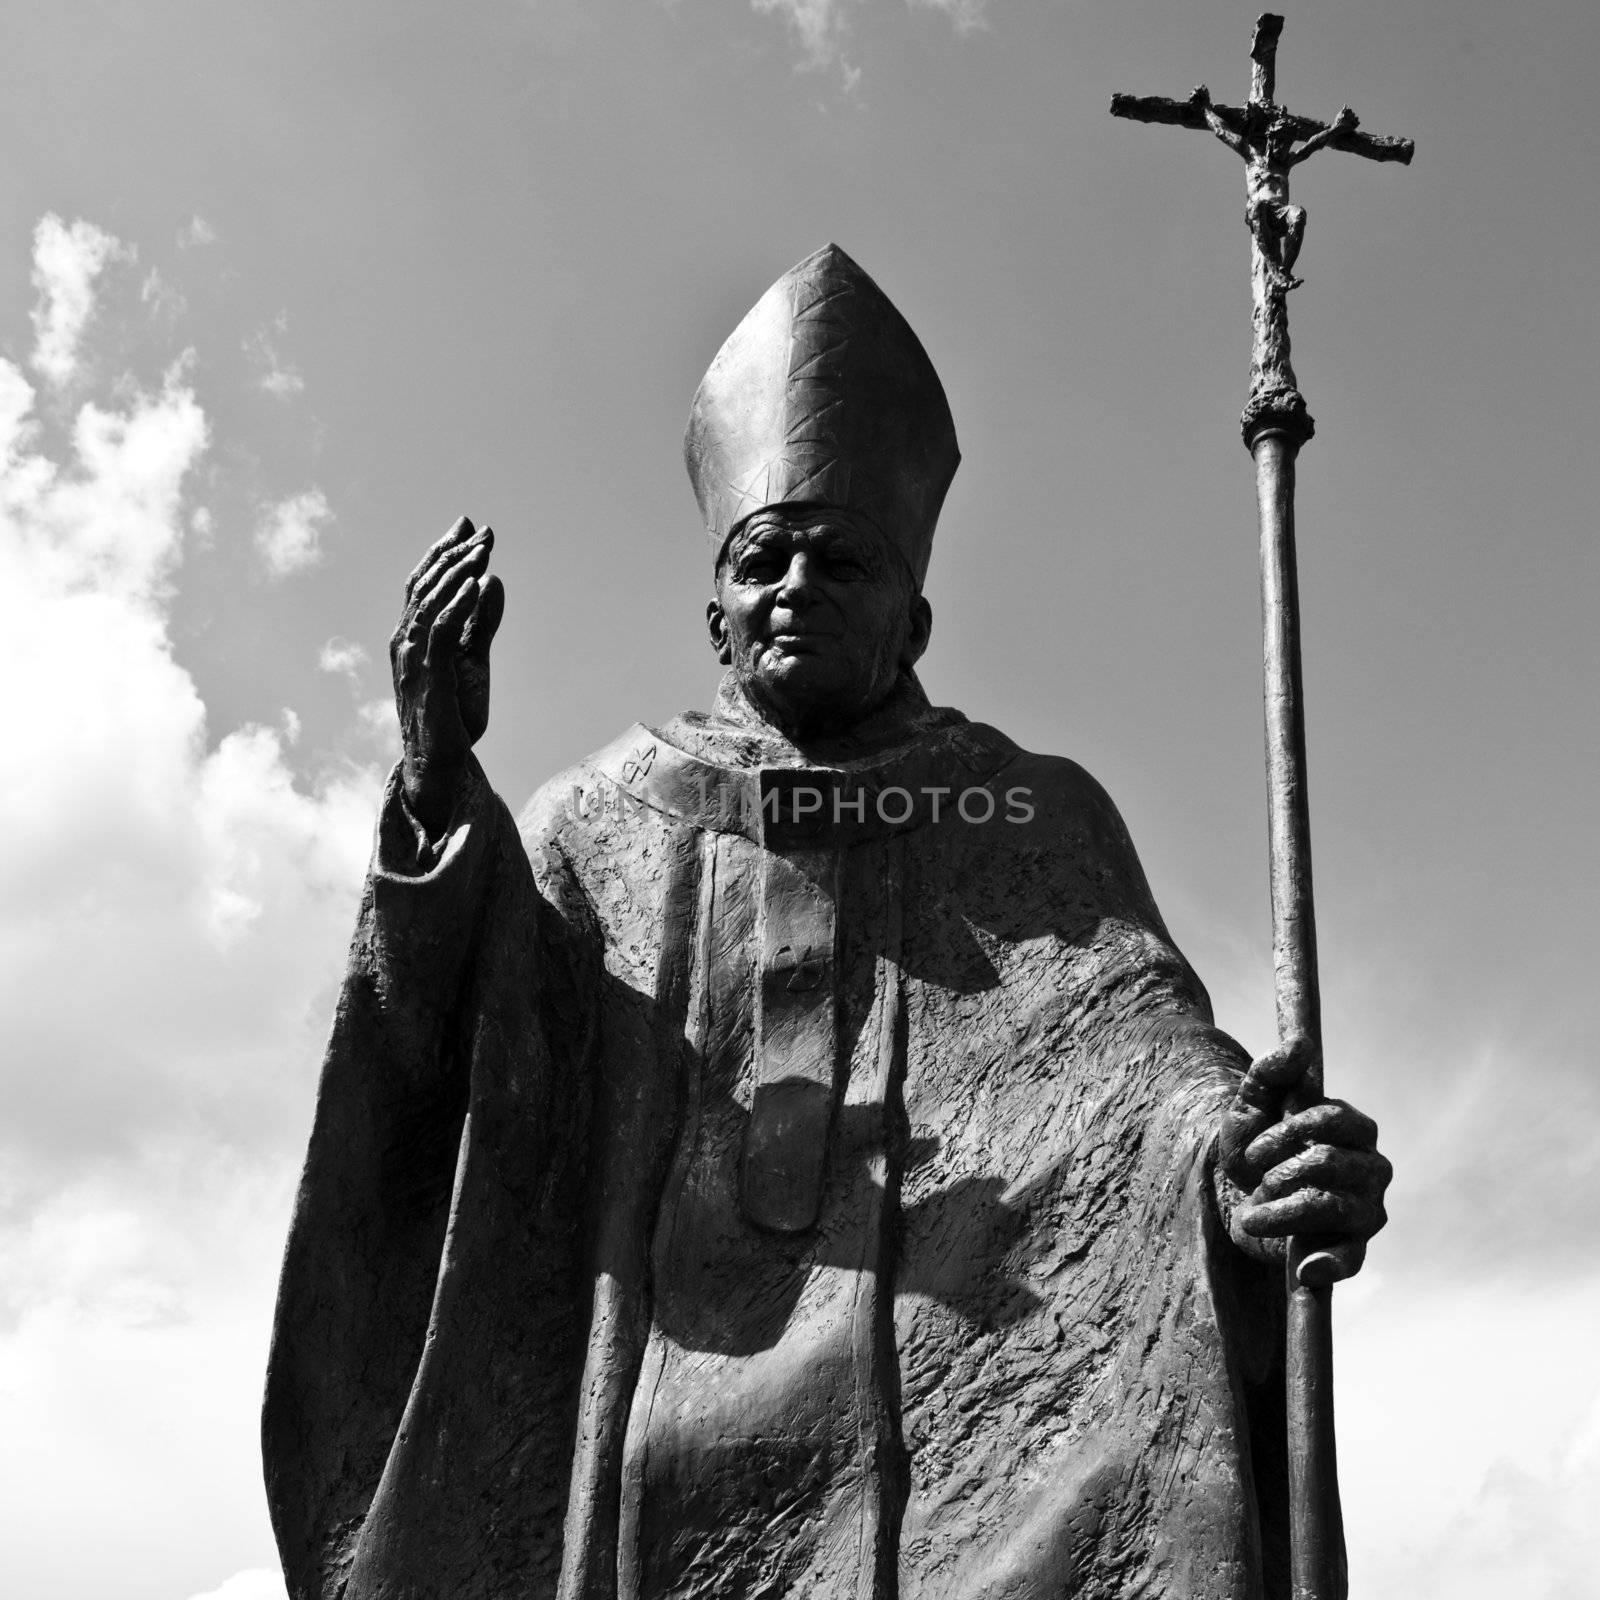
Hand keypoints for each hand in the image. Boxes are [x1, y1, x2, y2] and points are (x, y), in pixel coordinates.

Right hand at [389, 515, 505, 836]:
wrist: (441, 762)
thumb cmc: (454, 715)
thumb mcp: (473, 659)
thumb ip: (481, 622)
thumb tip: (492, 581)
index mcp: (410, 636)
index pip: (424, 583)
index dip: (444, 552)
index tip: (468, 526)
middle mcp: (403, 642)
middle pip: (424, 584)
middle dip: (453, 553)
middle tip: (481, 529)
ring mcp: (411, 658)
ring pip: (430, 602)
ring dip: (457, 572)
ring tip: (483, 549)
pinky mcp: (426, 676)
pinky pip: (439, 631)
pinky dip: (457, 604)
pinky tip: (476, 584)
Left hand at [1218, 1036, 1391, 1282]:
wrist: (1236, 1195)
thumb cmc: (1251, 1144)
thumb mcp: (1249, 1106)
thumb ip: (1270, 1074)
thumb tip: (1298, 1046)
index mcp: (1351, 1126)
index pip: (1333, 1120)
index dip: (1289, 1133)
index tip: (1252, 1151)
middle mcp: (1368, 1166)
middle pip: (1331, 1163)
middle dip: (1281, 1172)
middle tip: (1256, 1180)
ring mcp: (1365, 1208)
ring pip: (1331, 1206)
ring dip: (1281, 1210)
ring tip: (1254, 1212)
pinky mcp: (1351, 1246)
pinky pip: (1352, 1258)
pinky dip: (1329, 1264)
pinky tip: (1304, 1269)